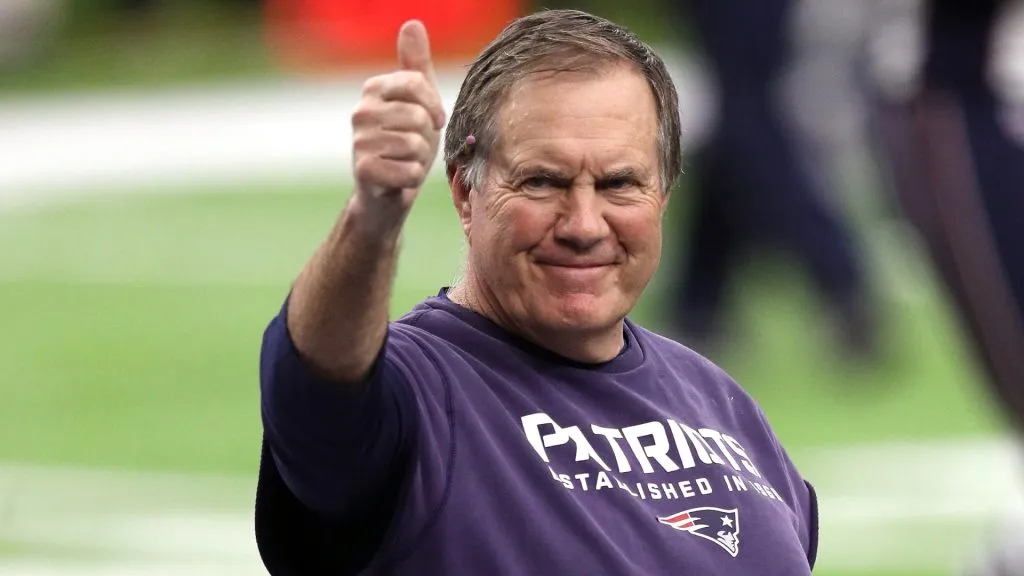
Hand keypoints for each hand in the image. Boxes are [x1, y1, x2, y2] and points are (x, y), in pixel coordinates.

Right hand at [352, 20, 445, 212]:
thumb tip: (412, 24)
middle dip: (426, 138)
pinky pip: (410, 171)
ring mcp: (359, 141)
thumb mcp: (417, 101)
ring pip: (416, 146)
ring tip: (405, 161)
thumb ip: (416, 65)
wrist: (386, 193)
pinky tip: (399, 178)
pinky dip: (412, 178)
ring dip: (420, 160)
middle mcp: (361, 111)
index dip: (434, 106)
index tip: (432, 120)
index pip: (418, 83)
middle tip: (414, 146)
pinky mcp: (364, 170)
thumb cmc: (405, 142)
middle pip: (419, 117)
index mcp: (374, 89)